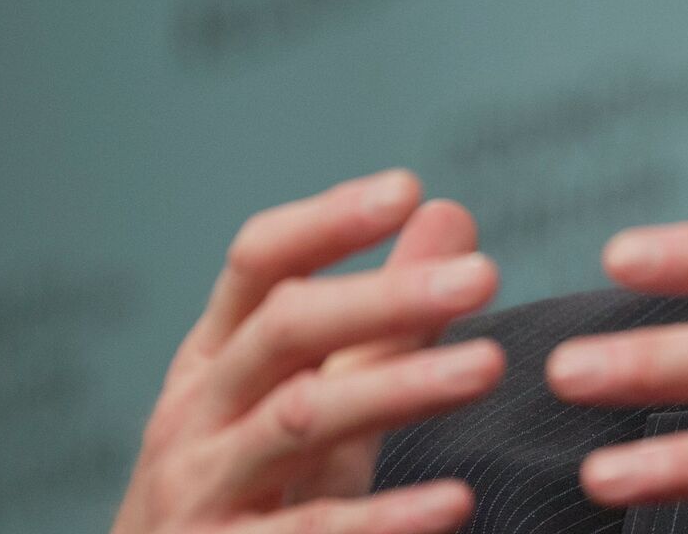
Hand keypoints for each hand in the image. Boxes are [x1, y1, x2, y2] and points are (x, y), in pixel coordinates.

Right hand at [111, 170, 504, 533]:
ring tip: (491, 366)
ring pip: (300, 419)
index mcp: (216, 357)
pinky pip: (309, 533)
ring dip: (400, 387)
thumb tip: (451, 213)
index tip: (407, 187)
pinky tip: (455, 503)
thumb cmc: (252, 491)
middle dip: (385, 297)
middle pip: (284, 329)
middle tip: (484, 275)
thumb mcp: (312, 397)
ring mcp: (199, 490)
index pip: (259, 262)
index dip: (327, 221)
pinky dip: (385, 520)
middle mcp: (196, 413)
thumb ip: (382, 317)